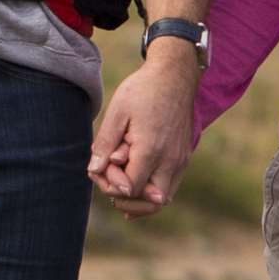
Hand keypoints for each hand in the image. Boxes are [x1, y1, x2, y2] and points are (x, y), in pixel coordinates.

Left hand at [88, 44, 199, 216]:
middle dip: (126, 199)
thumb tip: (94, 170)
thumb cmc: (143, 91)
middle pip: (150, 202)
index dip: (112, 185)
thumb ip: (105, 144)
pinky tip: (134, 192)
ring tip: (119, 188)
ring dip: (140, 200)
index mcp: (151, 150)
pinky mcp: (183, 158)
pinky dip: (152, 194)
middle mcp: (170, 161)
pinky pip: (169, 187)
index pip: (130, 188)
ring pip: (162, 199)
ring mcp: (180, 161)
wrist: (174, 76)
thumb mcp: (117, 112)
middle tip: (108, 182)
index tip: (102, 168)